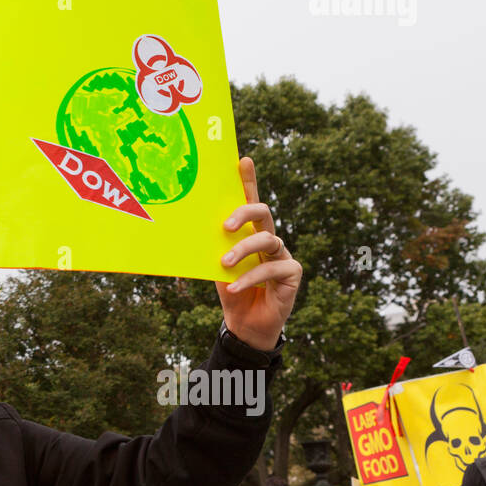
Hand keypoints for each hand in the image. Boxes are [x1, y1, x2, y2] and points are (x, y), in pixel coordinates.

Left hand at [216, 157, 301, 351]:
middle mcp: (268, 238)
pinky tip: (233, 288)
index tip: (242, 160)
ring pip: (267, 239)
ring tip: (225, 264)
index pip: (249, 201)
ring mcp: (282, 255)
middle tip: (225, 225)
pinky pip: (271, 269)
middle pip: (262, 212)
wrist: (245, 325)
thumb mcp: (217, 267)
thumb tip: (192, 229)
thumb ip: (213, 248)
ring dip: (243, 250)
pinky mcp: (292, 273)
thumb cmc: (231, 290)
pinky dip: (250, 278)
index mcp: (249, 233)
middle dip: (244, 212)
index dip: (248, 180)